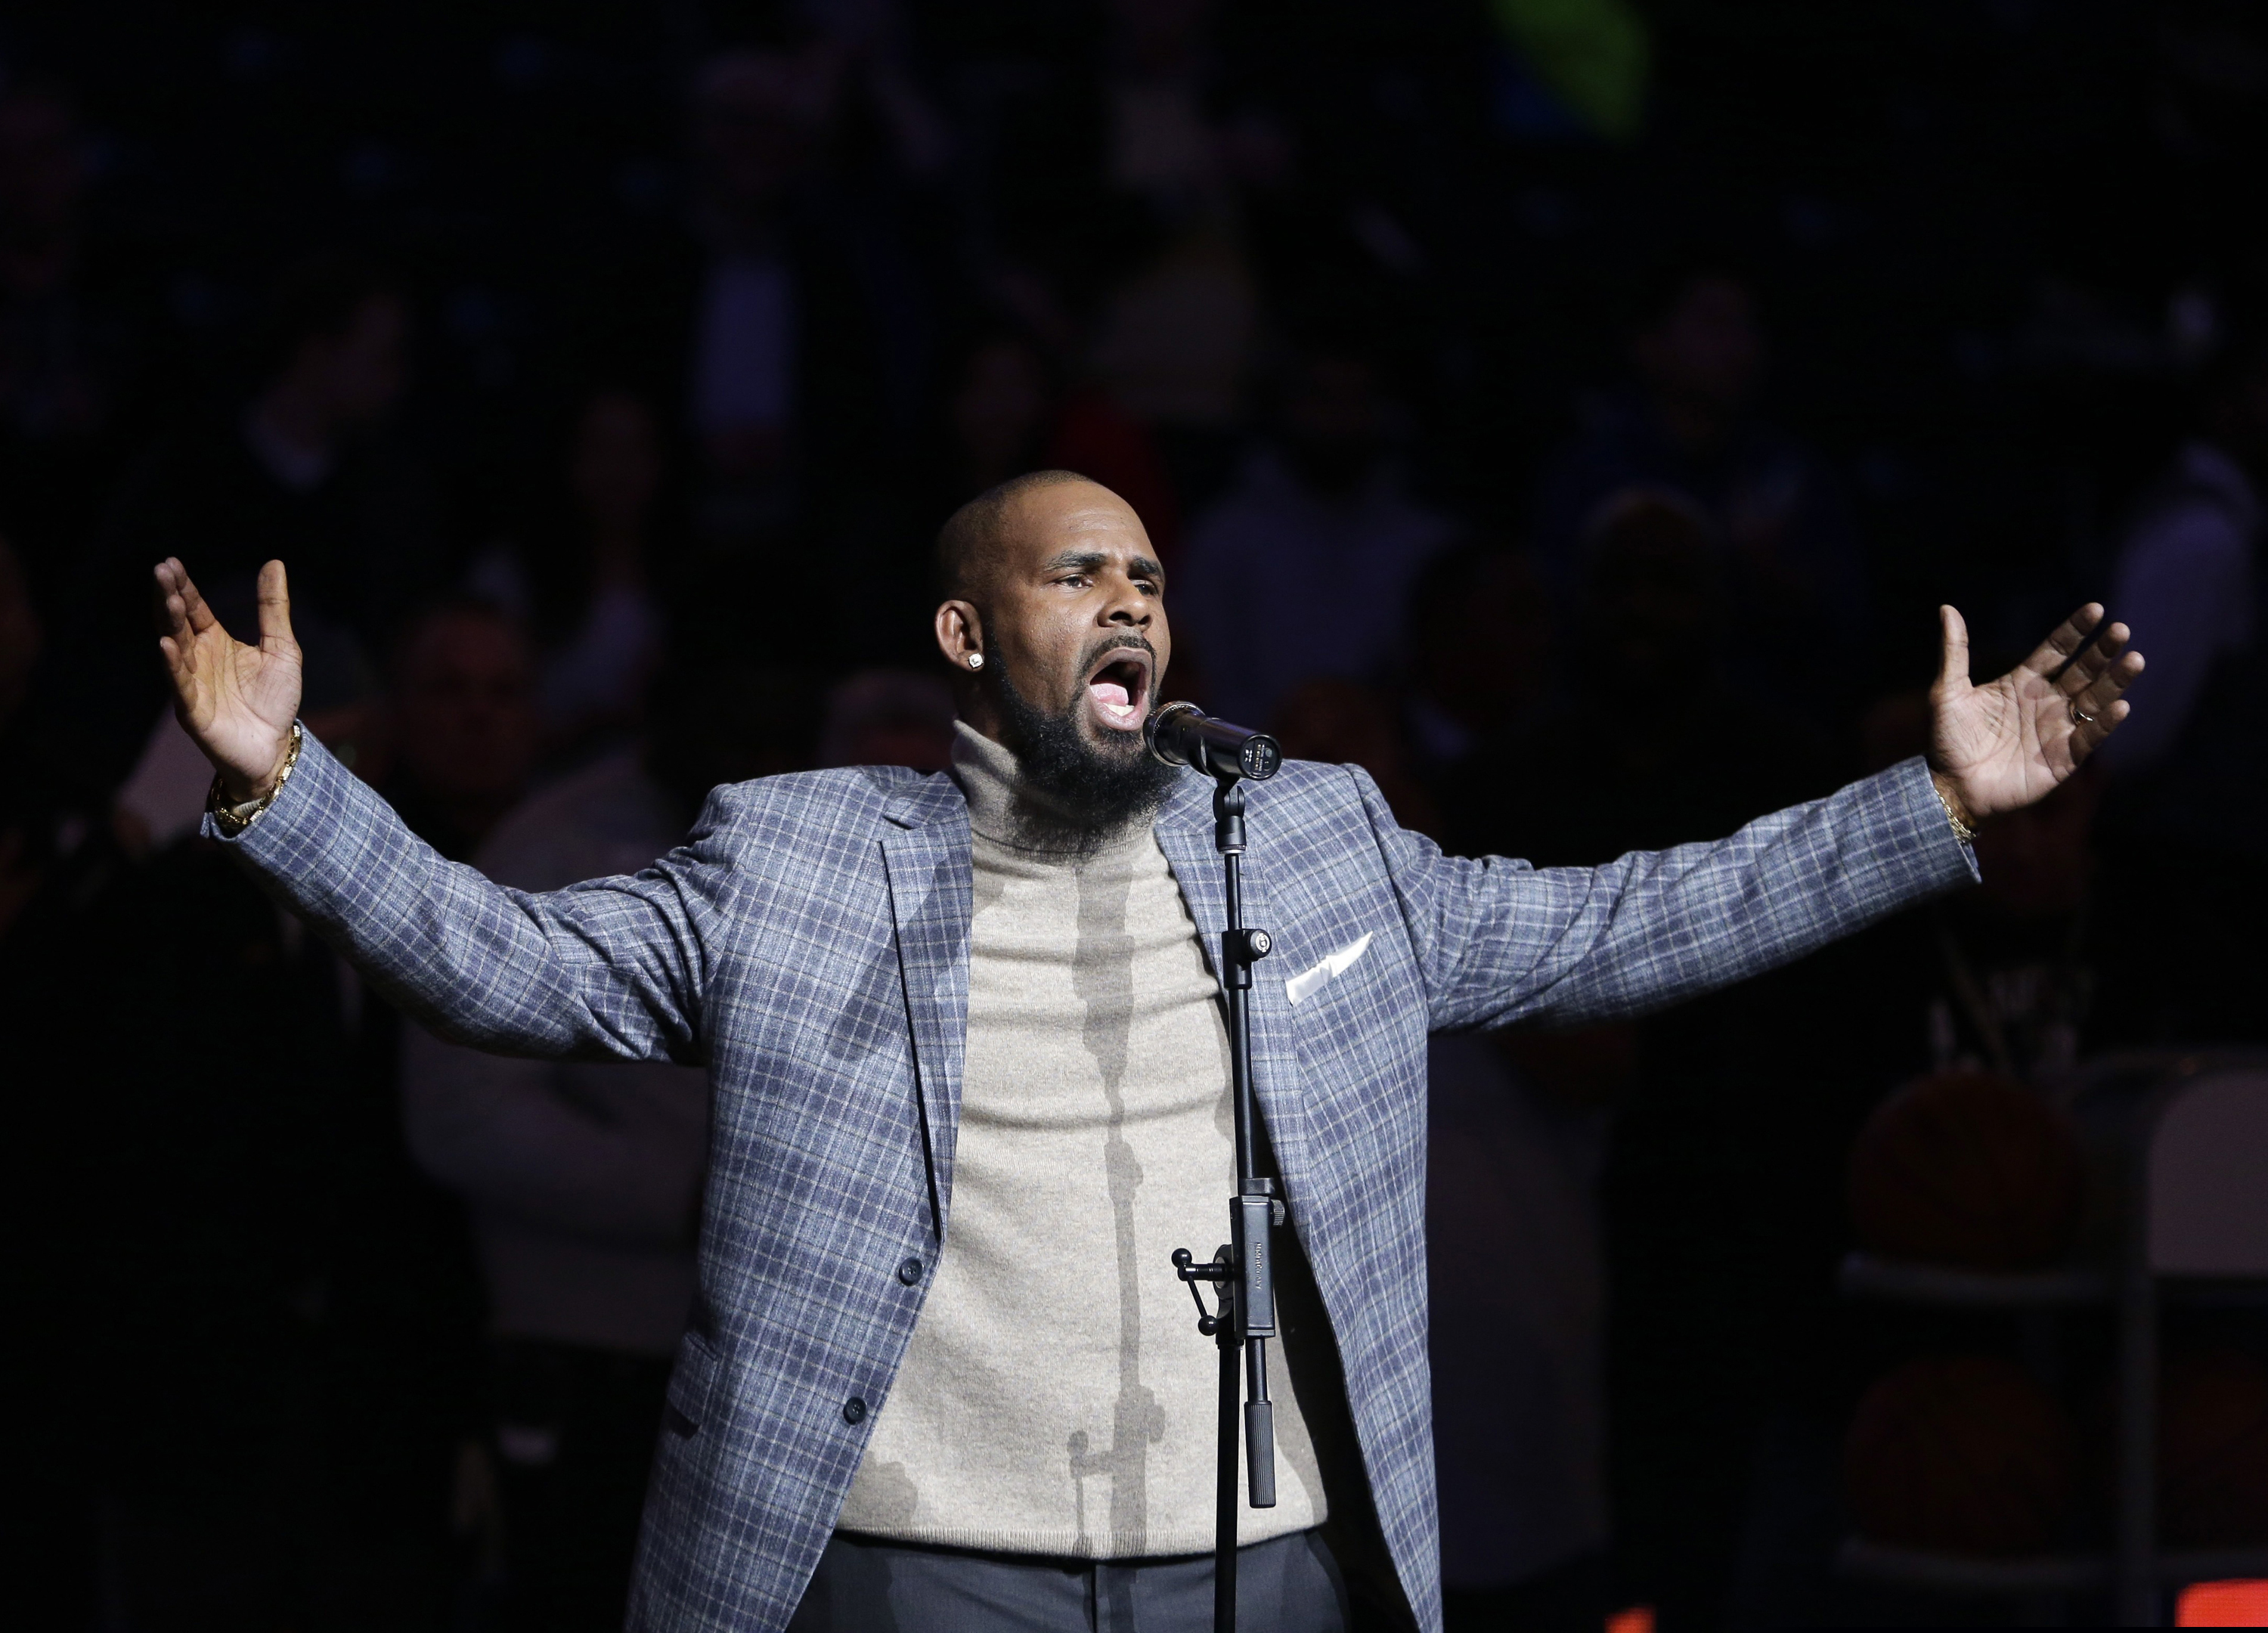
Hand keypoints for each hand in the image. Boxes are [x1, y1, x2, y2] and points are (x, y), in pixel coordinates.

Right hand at [154, 557, 301, 801]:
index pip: (194, 608)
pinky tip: (165, 644)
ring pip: (176, 648)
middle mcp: (197, 658)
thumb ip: (274, 608)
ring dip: (171, 623)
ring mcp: (191, 683)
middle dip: (169, 597)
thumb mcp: (282, 647)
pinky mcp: (192, 710)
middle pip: (178, 622)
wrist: (276, 746)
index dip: (183, 587)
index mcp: (215, 641)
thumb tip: (274, 563)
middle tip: (162, 570)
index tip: (171, 563)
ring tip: (169, 599)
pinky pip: (179, 684)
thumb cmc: (276, 698)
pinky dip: (172, 664)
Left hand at [1928, 602, 2143, 824]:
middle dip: (2103, 651)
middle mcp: (2047, 701)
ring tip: (2134, 660)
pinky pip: (2090, 737)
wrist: (1951, 786)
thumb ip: (1955, 651)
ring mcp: (2058, 728)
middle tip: (2121, 630)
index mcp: (2023, 682)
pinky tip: (2121, 706)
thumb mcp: (1948, 692)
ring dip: (2115, 681)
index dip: (2075, 631)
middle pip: (2083, 671)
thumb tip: (1946, 608)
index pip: (2056, 649)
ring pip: (2095, 699)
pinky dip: (2105, 723)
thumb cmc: (1947, 739)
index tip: (2096, 609)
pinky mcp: (2064, 757)